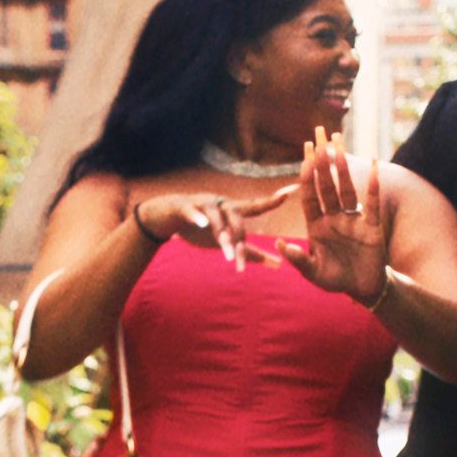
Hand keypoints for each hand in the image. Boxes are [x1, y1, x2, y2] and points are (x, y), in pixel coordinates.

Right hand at [132, 185, 290, 269]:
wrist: (164, 218)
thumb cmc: (200, 228)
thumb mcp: (227, 242)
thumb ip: (252, 253)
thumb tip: (280, 265)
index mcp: (232, 211)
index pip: (255, 206)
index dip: (273, 200)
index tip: (292, 190)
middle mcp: (219, 204)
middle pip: (236, 218)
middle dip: (239, 239)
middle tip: (240, 260)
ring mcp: (201, 204)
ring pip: (216, 218)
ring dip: (222, 234)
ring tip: (226, 252)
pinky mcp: (182, 207)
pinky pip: (191, 211)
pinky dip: (197, 217)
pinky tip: (202, 225)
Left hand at [260, 126, 389, 300]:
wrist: (363, 289)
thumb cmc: (335, 279)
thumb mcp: (314, 273)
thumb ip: (298, 260)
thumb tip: (279, 245)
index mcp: (316, 225)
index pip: (309, 196)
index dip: (307, 176)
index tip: (305, 154)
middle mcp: (334, 217)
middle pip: (326, 185)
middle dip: (322, 161)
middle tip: (319, 135)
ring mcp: (353, 220)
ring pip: (347, 189)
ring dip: (343, 167)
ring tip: (338, 143)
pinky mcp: (372, 226)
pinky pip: (373, 203)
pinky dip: (374, 186)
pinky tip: (375, 165)